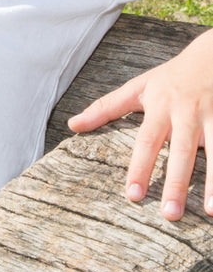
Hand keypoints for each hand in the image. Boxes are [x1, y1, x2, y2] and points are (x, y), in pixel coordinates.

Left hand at [68, 28, 212, 220]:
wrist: (212, 55)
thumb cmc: (169, 77)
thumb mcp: (137, 87)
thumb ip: (105, 108)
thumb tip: (72, 125)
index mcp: (160, 106)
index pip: (147, 141)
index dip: (139, 168)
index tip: (133, 195)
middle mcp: (187, 113)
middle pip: (181, 151)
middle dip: (176, 183)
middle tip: (169, 215)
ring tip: (210, 212)